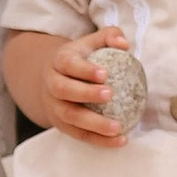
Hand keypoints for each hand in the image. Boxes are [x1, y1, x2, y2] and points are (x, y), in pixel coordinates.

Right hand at [17, 26, 135, 146]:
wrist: (55, 79)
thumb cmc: (82, 59)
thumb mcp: (92, 43)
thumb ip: (109, 36)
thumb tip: (124, 44)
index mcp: (59, 62)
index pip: (67, 64)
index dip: (83, 69)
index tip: (104, 73)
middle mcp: (52, 84)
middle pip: (63, 90)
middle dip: (85, 93)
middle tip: (109, 95)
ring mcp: (55, 107)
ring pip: (70, 117)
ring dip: (94, 124)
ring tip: (118, 127)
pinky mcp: (62, 125)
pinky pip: (79, 135)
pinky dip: (99, 140)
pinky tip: (121, 141)